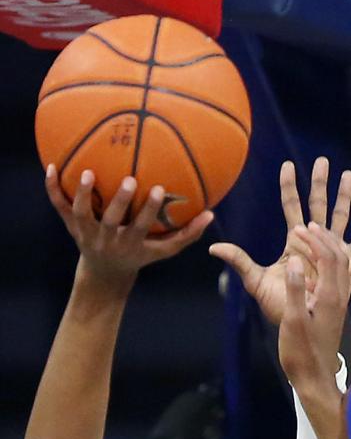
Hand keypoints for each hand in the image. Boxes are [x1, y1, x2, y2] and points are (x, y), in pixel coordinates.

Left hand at [46, 165, 211, 285]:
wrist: (105, 272)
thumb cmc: (140, 255)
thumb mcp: (164, 250)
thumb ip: (188, 234)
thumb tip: (211, 214)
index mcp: (130, 243)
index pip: (140, 227)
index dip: (150, 209)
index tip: (159, 189)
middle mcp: (107, 239)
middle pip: (111, 221)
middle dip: (119, 201)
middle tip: (129, 179)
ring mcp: (86, 232)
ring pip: (81, 213)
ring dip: (84, 194)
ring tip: (89, 172)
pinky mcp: (70, 226)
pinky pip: (59, 206)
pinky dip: (53, 188)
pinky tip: (52, 166)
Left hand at [210, 157, 350, 325]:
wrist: (300, 323)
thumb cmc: (279, 304)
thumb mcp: (256, 282)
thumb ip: (240, 262)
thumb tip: (214, 247)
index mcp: (294, 242)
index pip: (292, 207)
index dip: (289, 186)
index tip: (288, 165)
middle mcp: (315, 242)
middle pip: (318, 205)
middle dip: (320, 183)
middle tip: (323, 161)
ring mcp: (332, 251)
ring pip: (340, 218)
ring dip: (345, 197)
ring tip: (349, 175)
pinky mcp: (348, 264)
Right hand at [279, 223, 350, 397]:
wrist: (316, 376)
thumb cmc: (301, 352)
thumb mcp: (292, 321)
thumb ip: (294, 289)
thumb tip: (293, 260)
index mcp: (330, 296)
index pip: (328, 257)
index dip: (314, 239)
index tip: (298, 228)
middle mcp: (340, 295)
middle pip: (339, 256)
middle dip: (324, 236)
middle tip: (307, 225)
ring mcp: (340, 302)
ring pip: (342, 264)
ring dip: (330, 245)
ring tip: (314, 235)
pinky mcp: (336, 308)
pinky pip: (340, 276)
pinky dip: (332, 261)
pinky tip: (321, 260)